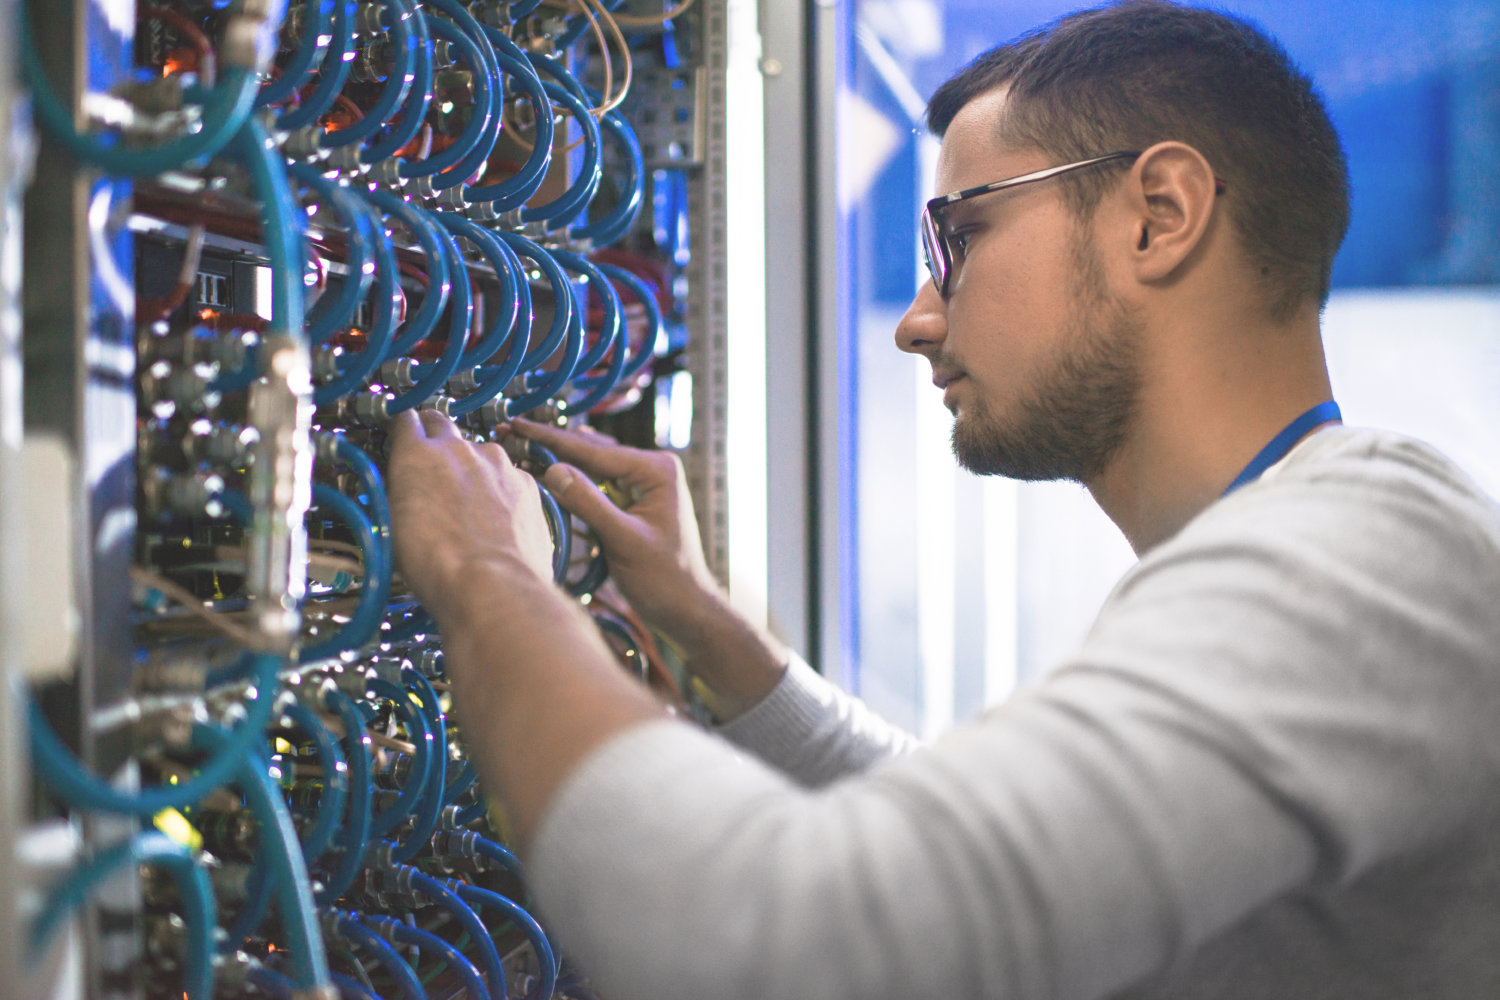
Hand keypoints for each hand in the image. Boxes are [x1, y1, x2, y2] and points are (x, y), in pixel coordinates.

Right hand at [385, 410, 553, 617]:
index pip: (405, 420)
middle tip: (431, 460)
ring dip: (472, 468)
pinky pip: (509, 477)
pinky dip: (502, 489)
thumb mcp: (393, 527)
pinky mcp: (526, 483)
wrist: (492, 585)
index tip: (402, 436)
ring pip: (480, 453)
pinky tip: (499, 518)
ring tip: (470, 503)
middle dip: (435, 436)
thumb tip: (402, 490)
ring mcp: (497, 464)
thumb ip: (400, 494)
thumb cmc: (436, 565)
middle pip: (442, 424)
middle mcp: (459, 449)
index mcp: (417, 455)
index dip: (403, 428)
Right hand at [507, 418, 724, 651]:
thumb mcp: (624, 540)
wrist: (686, 608)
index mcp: (657, 470)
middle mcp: (652, 469)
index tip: (518, 425)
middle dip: (551, 445)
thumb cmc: (665, 579)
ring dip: (559, 461)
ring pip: (592, 466)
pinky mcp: (634, 502)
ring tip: (522, 447)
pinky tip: (549, 473)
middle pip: (592, 452)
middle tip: (511, 431)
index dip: (551, 439)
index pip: (594, 450)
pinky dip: (573, 482)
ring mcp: (643, 485)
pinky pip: (597, 485)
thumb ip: (589, 504)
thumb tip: (552, 470)